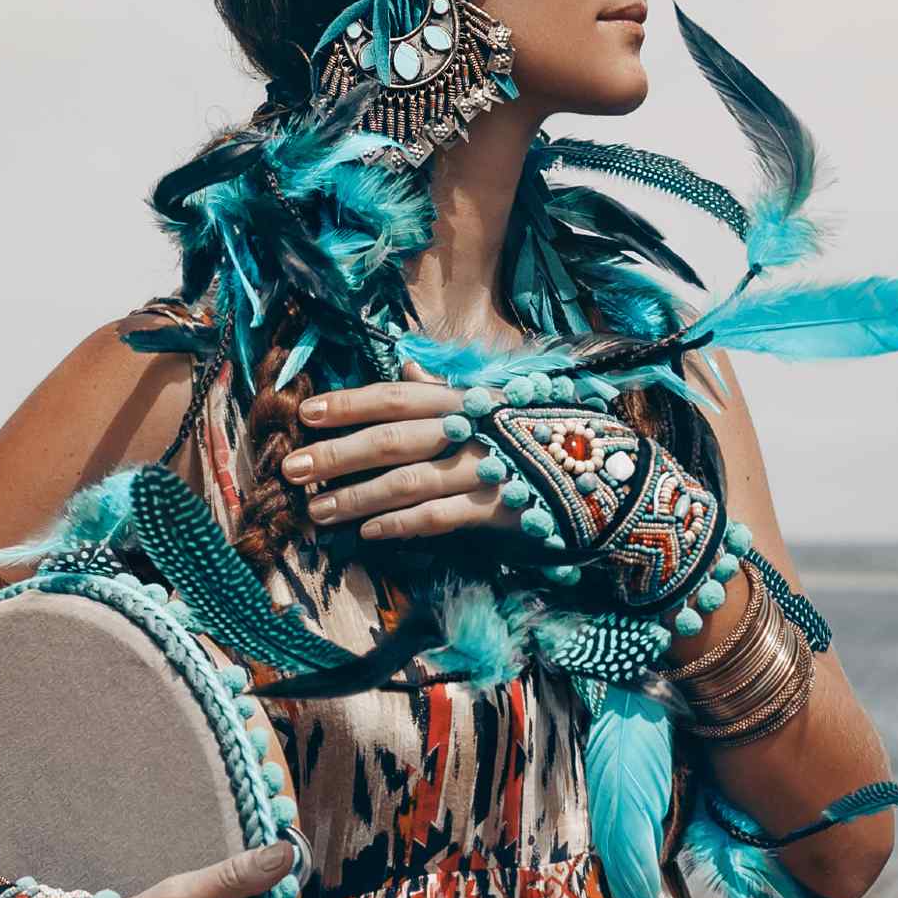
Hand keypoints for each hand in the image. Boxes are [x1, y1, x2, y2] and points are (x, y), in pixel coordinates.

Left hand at [279, 359, 536, 543]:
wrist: (605, 470)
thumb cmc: (538, 432)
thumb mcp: (493, 401)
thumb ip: (443, 390)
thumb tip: (405, 364)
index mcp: (465, 399)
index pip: (396, 397)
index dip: (349, 404)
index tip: (306, 413)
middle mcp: (471, 428)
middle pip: (392, 439)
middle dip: (337, 454)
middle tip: (292, 469)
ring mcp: (486, 466)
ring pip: (408, 481)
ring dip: (357, 497)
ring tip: (318, 511)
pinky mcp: (501, 505)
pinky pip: (441, 516)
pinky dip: (402, 524)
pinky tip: (370, 533)